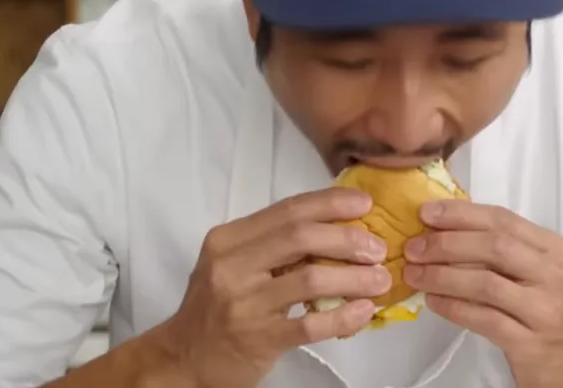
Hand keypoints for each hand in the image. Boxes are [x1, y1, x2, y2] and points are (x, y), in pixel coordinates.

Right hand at [161, 188, 391, 387]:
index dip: (331, 203)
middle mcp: (232, 266)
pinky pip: (310, 324)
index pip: (287, 210)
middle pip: (301, 237)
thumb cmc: (216, 307)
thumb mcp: (233, 265)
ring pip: (311, 280)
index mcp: (228, 240)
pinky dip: (343, 317)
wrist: (183, 359)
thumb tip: (337, 226)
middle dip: (347, 239)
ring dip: (354, 278)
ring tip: (380, 280)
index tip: (364, 204)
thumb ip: (273, 245)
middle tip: (377, 248)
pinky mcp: (258, 339)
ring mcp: (244, 304)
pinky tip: (363, 312)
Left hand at [402, 201, 562, 387]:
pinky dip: (453, 307)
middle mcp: (553, 274)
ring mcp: (545, 309)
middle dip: (447, 243)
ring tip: (415, 275)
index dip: (460, 214)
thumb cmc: (544, 309)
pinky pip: (484, 318)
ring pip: (486, 283)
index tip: (425, 213)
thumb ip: (499, 249)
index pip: (502, 219)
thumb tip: (441, 230)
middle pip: (494, 247)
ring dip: (443, 276)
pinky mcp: (531, 342)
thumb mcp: (533, 271)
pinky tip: (433, 302)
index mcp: (552, 247)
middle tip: (413, 248)